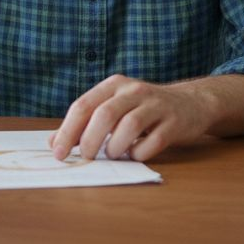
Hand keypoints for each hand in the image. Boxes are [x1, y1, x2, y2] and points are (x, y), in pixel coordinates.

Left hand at [48, 75, 212, 162]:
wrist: (191, 103)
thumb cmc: (144, 109)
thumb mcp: (113, 107)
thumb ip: (84, 123)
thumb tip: (53, 143)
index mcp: (114, 85)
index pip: (83, 105)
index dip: (67, 131)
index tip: (58, 153)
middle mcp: (134, 90)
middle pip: (104, 114)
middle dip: (89, 141)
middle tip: (85, 158)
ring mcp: (156, 105)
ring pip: (129, 126)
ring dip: (115, 148)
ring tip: (114, 154)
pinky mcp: (174, 122)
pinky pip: (153, 141)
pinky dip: (139, 153)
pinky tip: (136, 153)